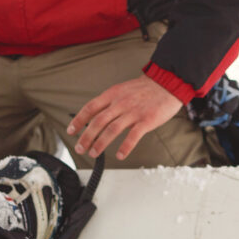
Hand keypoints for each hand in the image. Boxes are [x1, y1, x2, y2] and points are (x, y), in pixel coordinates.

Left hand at [66, 75, 182, 160]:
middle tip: (80, 148)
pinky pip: (133, 136)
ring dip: (100, 143)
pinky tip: (120, 155)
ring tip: (94, 153)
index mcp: (113, 94)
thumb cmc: (145, 89)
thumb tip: (97, 116)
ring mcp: (133, 112)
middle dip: (86, 137)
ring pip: (112, 130)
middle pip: (98, 121)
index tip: (71, 131)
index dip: (79, 120)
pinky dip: (125, 147)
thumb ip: (110, 102)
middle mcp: (120, 103)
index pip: (90, 108)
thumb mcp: (122, 90)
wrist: (167, 83)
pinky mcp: (146, 120)